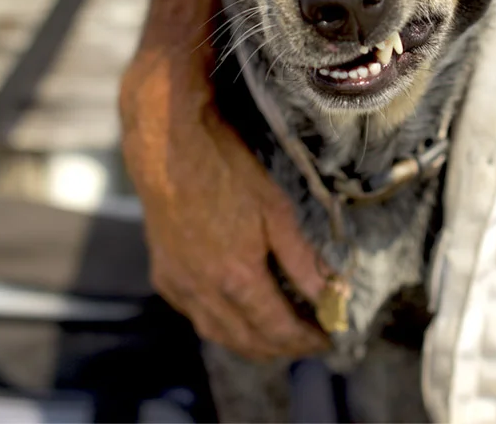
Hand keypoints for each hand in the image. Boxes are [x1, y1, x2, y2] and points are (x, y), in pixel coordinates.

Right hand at [120, 49, 330, 358]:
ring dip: (250, 343)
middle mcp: (204, 291)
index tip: (327, 338)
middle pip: (248, 341)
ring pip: (217, 334)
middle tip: (309, 340)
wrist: (168, 148)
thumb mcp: (276, 211)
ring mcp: (179, 285)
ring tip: (278, 338)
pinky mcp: (164, 275)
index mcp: (237, 277)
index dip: (306, 339)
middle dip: (282, 347)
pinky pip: (195, 315)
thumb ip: (302, 260)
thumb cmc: (226, 171)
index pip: (278, 329)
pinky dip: (220, 324)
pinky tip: (236, 314)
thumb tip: (331, 294)